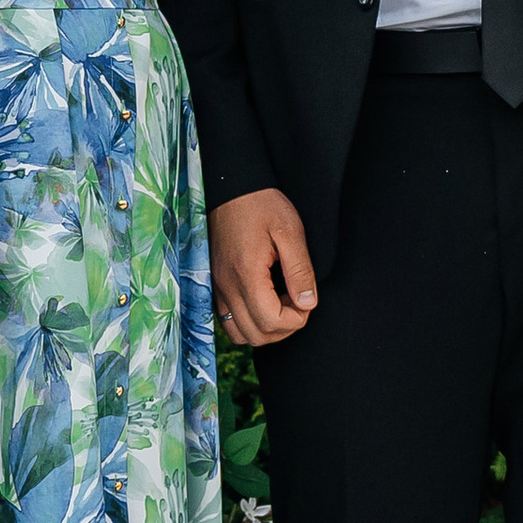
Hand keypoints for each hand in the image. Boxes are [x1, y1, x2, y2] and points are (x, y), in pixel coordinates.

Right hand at [210, 187, 318, 343]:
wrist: (231, 187)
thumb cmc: (261, 204)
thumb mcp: (290, 231)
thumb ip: (300, 270)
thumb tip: (308, 303)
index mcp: (246, 274)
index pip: (270, 321)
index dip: (296, 320)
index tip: (306, 300)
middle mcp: (226, 286)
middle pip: (255, 335)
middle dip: (283, 328)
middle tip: (297, 302)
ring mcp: (216, 288)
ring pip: (238, 334)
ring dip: (265, 329)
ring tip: (281, 303)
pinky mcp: (214, 285)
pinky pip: (227, 321)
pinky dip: (248, 322)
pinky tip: (264, 301)